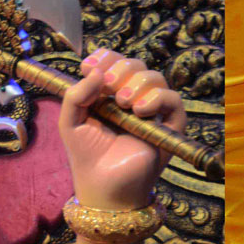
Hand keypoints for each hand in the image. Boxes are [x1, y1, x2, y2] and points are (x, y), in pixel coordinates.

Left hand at [61, 49, 188, 211]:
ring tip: (124, 103)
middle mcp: (133, 98)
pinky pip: (173, 100)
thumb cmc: (86, 155)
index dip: (106, 58)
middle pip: (136, 65)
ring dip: (138, 83)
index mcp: (110, 93)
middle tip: (109, 88)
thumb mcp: (70, 122)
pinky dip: (158, 98)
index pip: (115, 62)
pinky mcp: (169, 127)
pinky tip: (140, 111)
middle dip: (121, 70)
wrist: (102, 185)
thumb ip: (75, 95)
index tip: (88, 66)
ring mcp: (152, 112)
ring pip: (156, 78)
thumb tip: (95, 72)